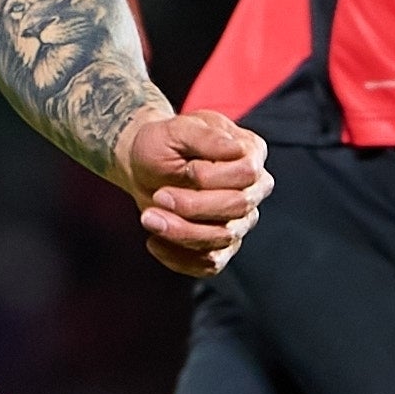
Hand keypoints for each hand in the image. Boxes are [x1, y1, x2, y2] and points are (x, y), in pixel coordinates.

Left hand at [117, 111, 269, 278]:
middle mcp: (252, 189)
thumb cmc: (162, 144)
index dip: (214, 176)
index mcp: (250, 152)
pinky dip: (179, 257)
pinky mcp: (221, 247)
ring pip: (223, 238)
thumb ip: (206, 137)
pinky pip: (209, 264)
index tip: (186, 168)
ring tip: (148, 217)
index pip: (247, 173)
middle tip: (158, 196)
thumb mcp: (176, 130)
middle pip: (238, 207)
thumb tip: (237, 150)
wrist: (142, 167)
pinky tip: (153, 242)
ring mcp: (239, 221)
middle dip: (194, 206)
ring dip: (181, 232)